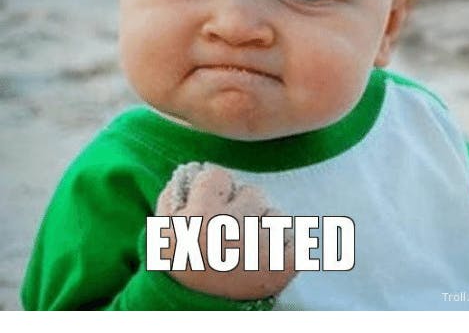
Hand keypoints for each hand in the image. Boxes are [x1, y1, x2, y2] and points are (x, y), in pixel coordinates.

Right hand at [155, 162, 295, 300]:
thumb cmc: (180, 263)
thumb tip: (195, 167)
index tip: (208, 205)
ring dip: (264, 226)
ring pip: (275, 215)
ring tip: (246, 247)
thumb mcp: (163, 229)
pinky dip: (285, 246)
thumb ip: (176, 193)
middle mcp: (228, 232)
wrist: (193, 310)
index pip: (218, 175)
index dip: (214, 189)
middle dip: (242, 207)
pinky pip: (295, 238)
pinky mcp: (280, 270)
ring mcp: (257, 251)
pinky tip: (265, 257)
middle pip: (252, 193)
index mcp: (197, 218)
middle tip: (228, 231)